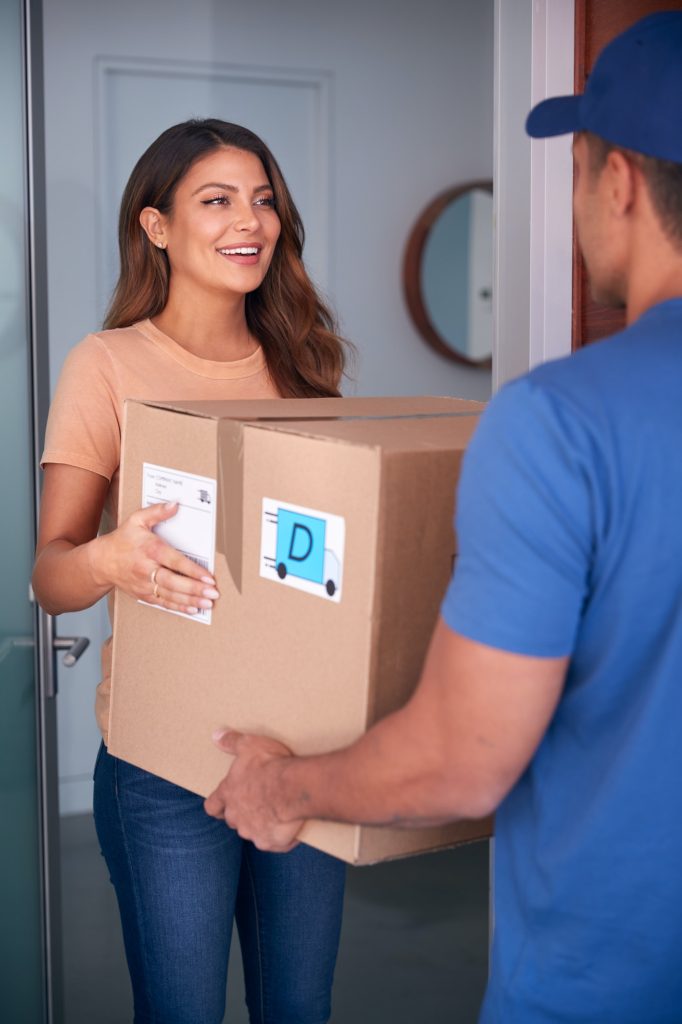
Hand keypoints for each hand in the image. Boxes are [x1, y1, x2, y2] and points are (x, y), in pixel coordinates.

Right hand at [91, 502, 219, 614]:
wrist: (100, 562)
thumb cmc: (122, 541)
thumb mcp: (137, 520)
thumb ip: (157, 512)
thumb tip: (175, 504)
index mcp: (149, 550)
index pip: (174, 561)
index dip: (192, 570)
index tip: (208, 576)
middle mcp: (147, 569)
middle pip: (173, 582)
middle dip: (194, 589)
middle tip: (213, 593)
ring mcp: (145, 584)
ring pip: (170, 595)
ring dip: (190, 600)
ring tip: (208, 602)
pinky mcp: (143, 594)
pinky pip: (163, 603)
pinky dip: (179, 607)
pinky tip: (193, 608)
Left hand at [204, 730, 302, 851]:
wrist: (293, 788)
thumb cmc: (270, 764)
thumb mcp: (250, 745)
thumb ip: (232, 741)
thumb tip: (216, 735)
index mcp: (229, 793)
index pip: (212, 806)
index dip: (217, 806)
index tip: (222, 805)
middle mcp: (236, 816)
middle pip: (233, 820)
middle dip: (242, 813)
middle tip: (258, 802)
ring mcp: (252, 832)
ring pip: (252, 831)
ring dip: (261, 824)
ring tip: (276, 812)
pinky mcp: (270, 842)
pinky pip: (273, 842)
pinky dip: (279, 837)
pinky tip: (290, 826)